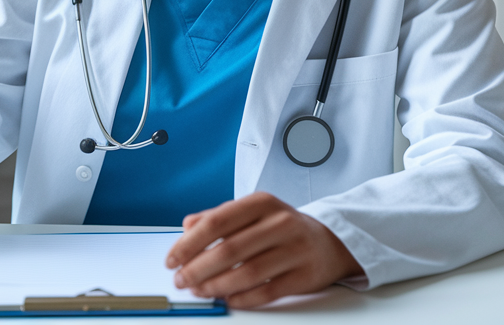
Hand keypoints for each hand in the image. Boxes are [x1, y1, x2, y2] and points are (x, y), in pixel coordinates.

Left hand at [165, 191, 360, 308]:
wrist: (331, 242)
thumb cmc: (283, 227)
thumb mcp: (252, 212)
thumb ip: (218, 217)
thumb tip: (186, 227)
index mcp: (261, 203)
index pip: (216, 222)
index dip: (189, 244)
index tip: (172, 259)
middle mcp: (280, 223)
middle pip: (229, 250)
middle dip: (198, 269)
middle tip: (181, 279)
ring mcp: (294, 249)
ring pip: (246, 273)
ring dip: (216, 286)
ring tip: (199, 290)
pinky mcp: (304, 275)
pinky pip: (266, 291)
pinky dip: (242, 298)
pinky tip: (227, 300)